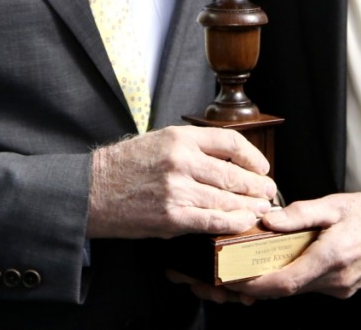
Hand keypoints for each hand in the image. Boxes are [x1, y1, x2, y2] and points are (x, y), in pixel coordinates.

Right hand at [87, 125, 277, 238]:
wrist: (92, 190)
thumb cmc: (125, 166)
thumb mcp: (158, 142)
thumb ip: (190, 148)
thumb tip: (227, 160)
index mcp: (179, 137)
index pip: (229, 141)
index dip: (251, 155)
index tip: (261, 166)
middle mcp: (181, 160)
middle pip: (232, 172)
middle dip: (256, 185)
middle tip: (269, 192)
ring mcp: (177, 189)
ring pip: (226, 198)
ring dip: (250, 206)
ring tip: (262, 209)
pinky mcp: (171, 217)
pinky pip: (211, 221)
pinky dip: (232, 223)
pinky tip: (244, 223)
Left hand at [221, 190, 360, 299]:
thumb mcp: (335, 204)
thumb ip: (299, 213)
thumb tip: (268, 219)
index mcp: (331, 258)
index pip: (285, 282)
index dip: (255, 284)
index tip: (231, 281)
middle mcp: (335, 281)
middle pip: (286, 289)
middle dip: (253, 286)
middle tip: (223, 278)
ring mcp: (340, 288)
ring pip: (296, 288)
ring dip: (270, 281)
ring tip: (242, 269)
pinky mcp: (342, 287)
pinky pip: (309, 284)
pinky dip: (289, 276)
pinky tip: (276, 263)